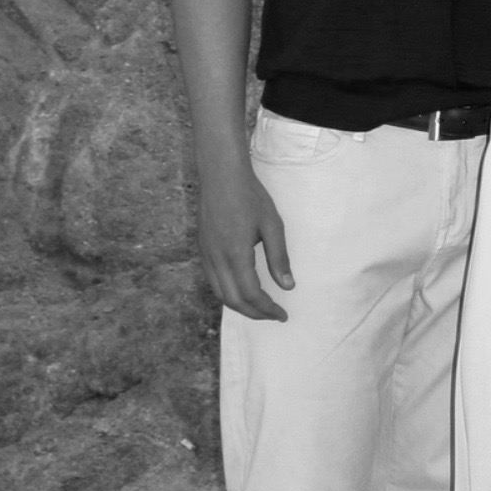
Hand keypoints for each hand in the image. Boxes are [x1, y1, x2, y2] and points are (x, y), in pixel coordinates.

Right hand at [196, 155, 294, 322]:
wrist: (221, 175)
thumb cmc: (250, 196)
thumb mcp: (272, 225)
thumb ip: (279, 257)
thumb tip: (288, 286)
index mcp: (236, 254)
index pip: (251, 294)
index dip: (268, 309)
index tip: (282, 315)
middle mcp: (217, 258)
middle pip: (233, 300)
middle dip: (254, 313)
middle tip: (273, 316)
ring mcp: (206, 254)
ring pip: (220, 293)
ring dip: (240, 306)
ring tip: (260, 308)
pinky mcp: (202, 249)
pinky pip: (213, 281)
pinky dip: (228, 293)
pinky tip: (242, 289)